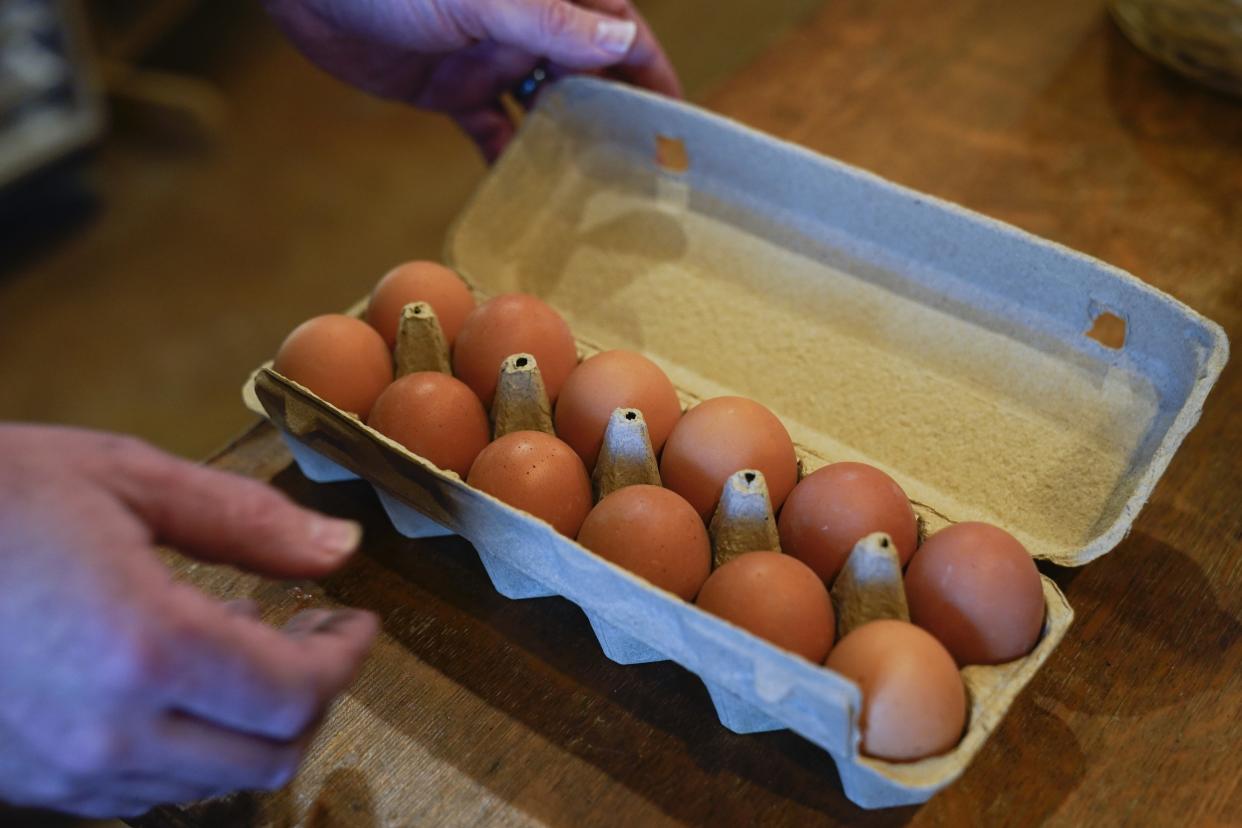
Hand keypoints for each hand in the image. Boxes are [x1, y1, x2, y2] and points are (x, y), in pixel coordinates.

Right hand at [0, 425, 377, 817]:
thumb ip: (245, 522)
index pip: (297, 693)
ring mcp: (65, 768)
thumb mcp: (121, 477)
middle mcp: (110, 728)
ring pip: (210, 782)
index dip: (345, 658)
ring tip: (239, 643)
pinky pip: (141, 792)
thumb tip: (337, 545)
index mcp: (146, 645)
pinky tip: (171, 678)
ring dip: (249, 723)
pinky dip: (186, 743)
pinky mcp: (30, 782)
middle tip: (313, 637)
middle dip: (311, 698)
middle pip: (268, 755)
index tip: (353, 621)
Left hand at [263, 0, 681, 160]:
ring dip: (564, 148)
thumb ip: (550, 19)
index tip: (678, 125)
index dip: (653, 76)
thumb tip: (623, 39)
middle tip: (642, 181)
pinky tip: (526, 197)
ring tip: (594, 200)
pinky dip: (506, 159)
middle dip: (614, 121)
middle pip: (586, 78)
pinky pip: (488, 129)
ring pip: (541, 110)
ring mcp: (487, 56)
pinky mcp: (445, 87)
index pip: (620, 35)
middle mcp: (527, 24)